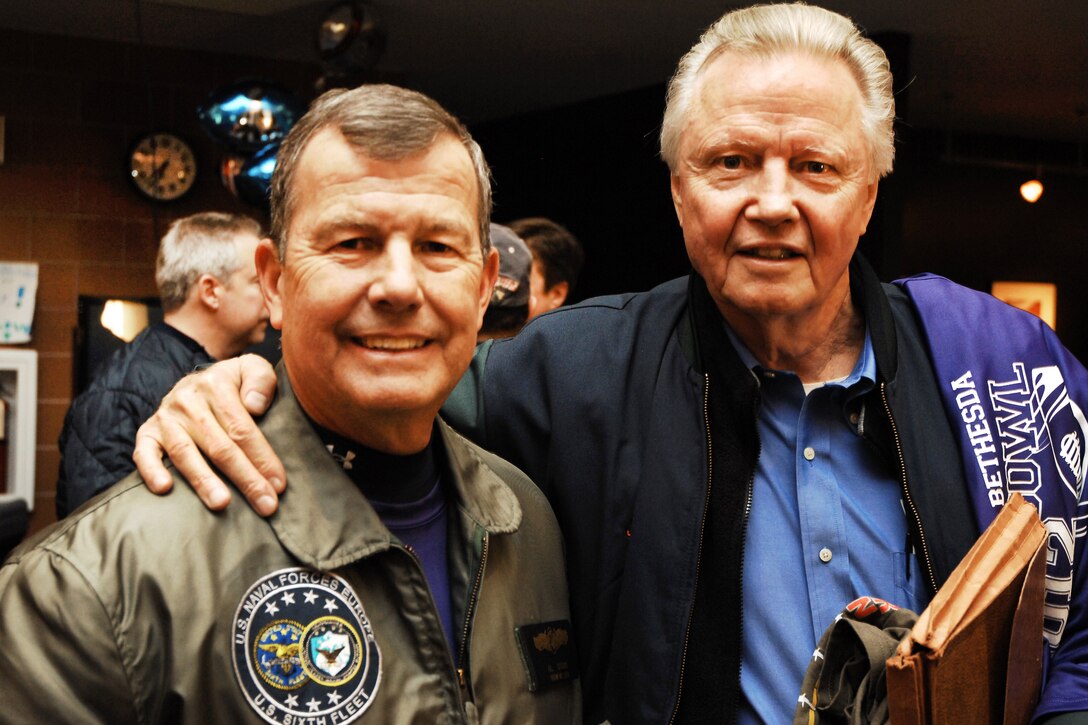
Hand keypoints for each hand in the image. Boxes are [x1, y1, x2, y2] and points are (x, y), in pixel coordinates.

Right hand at [133, 354, 283, 515]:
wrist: (199, 379)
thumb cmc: (235, 383)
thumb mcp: (253, 369)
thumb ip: (261, 380)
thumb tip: (255, 405)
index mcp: (216, 386)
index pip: (242, 428)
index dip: (262, 458)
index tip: (278, 484)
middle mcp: (187, 401)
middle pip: (219, 446)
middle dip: (245, 478)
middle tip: (265, 505)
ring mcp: (165, 418)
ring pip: (185, 453)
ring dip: (204, 481)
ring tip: (222, 503)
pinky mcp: (148, 432)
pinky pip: (144, 453)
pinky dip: (151, 471)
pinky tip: (165, 488)